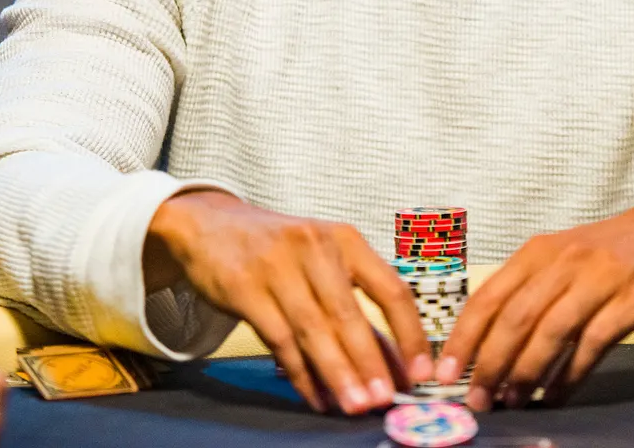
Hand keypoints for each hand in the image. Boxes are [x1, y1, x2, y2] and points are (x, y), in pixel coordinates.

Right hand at [145, 191, 429, 414]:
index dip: (409, 333)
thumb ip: (357, 310)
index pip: (389, 288)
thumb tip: (396, 365)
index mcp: (345, 239)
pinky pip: (278, 339)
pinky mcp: (244, 287)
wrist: (212, 226)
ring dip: (337, 373)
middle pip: (349, 314)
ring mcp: (276, 265)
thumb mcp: (323, 264)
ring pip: (313, 330)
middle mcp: (314, 247)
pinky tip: (316, 396)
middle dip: (369, 362)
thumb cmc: (280, 250)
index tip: (421, 371)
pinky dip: (300, 373)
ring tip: (355, 406)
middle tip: (384, 399)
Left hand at [437, 189, 633, 411]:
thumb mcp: (562, 258)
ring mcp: (600, 279)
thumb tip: (486, 344)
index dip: (463, 338)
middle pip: (515, 317)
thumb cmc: (611, 251)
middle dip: (490, 363)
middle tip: (476, 399)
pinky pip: (594, 342)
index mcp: (538, 252)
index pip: (488, 297)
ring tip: (512, 402)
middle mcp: (563, 262)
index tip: (444, 372)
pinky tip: (556, 396)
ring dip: (526, 372)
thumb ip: (528, 293)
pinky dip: (570, 374)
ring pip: (551, 331)